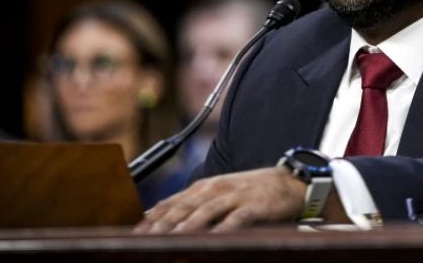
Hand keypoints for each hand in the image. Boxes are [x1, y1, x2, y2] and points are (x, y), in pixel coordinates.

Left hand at [133, 166, 305, 232]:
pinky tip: (213, 238)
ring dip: (186, 226)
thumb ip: (191, 203)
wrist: (288, 183)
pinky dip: (223, 228)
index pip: (171, 202)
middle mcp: (216, 189)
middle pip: (183, 207)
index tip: (134, 233)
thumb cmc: (250, 192)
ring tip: (170, 239)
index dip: (152, 217)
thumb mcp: (218, 193)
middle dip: (162, 224)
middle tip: (144, 239)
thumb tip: (155, 215)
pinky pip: (236, 219)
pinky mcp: (253, 205)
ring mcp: (235, 196)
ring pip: (205, 211)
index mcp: (204, 187)